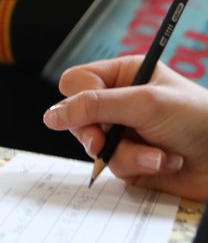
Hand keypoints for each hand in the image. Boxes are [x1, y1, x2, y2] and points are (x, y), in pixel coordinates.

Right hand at [42, 56, 207, 201]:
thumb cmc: (197, 119)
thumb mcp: (144, 104)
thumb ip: (94, 107)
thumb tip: (50, 115)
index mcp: (124, 76)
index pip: (75, 82)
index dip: (78, 99)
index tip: (93, 113)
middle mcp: (119, 103)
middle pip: (77, 118)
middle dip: (97, 135)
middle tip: (106, 142)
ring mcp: (122, 133)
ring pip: (94, 147)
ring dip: (128, 155)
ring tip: (158, 155)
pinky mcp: (129, 159)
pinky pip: (112, 166)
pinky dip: (138, 167)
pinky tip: (164, 162)